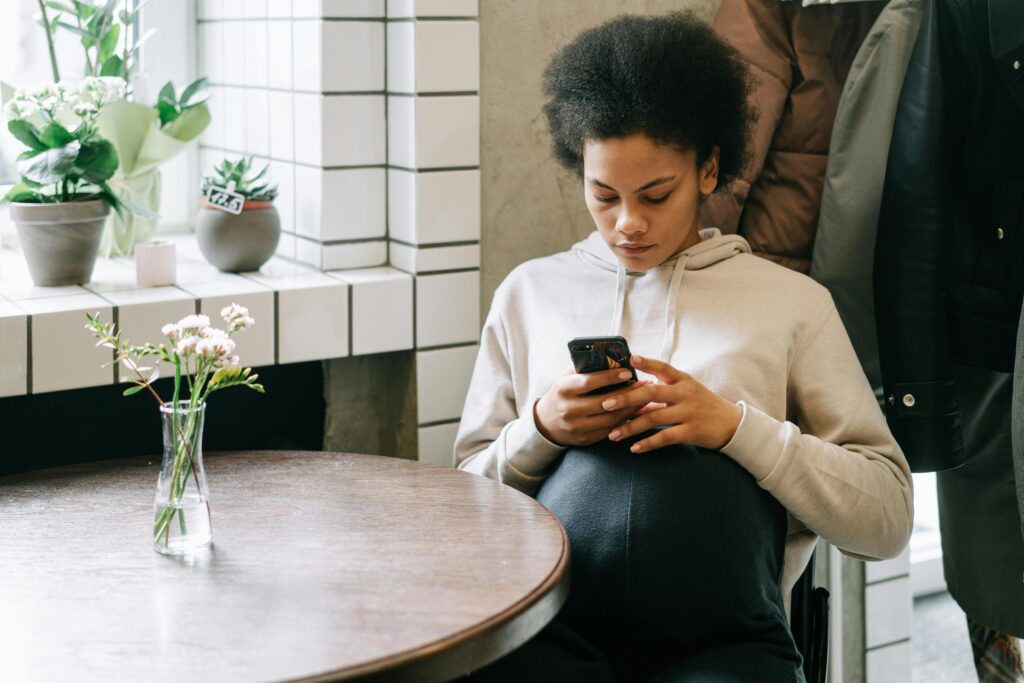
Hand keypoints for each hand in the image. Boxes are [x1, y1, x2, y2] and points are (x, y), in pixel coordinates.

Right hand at [535, 368, 649, 446]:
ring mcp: (576, 426)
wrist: (546, 423)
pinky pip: (609, 430)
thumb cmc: (563, 393)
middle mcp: (568, 409)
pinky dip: (625, 421)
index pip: (589, 382)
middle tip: (645, 384)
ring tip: (645, 398)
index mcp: (563, 389)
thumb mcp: (567, 378)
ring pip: (610, 419)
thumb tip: (613, 357)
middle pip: (604, 402)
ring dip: (631, 409)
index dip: (610, 377)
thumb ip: (585, 368)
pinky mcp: (584, 439)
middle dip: (627, 393)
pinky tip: (635, 412)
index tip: (628, 372)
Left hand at [600, 355, 741, 453]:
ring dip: (630, 427)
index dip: (646, 362)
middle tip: (606, 404)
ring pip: (653, 418)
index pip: (662, 367)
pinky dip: (647, 443)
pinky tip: (634, 448)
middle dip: (626, 399)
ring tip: (613, 434)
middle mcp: (684, 393)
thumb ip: (660, 395)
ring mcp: (688, 412)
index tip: (629, 358)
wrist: (732, 424)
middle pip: (651, 393)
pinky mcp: (691, 431)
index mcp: (682, 380)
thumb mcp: (685, 393)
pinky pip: (664, 437)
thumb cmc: (703, 406)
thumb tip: (631, 398)